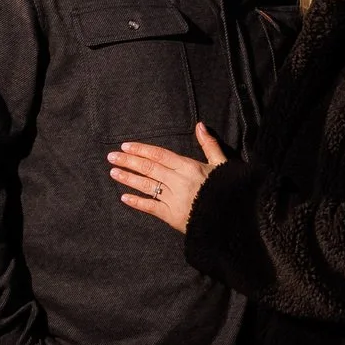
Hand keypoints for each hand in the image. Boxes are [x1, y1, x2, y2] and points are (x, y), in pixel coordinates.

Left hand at [109, 124, 227, 232]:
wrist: (233, 219)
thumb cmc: (229, 189)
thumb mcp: (222, 164)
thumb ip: (209, 145)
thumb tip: (200, 125)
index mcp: (189, 167)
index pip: (159, 155)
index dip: (141, 150)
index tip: (126, 146)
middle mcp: (179, 182)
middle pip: (149, 168)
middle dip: (129, 162)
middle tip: (111, 157)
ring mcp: (174, 199)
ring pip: (147, 186)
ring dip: (128, 179)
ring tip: (113, 173)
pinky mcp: (172, 217)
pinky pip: (151, 207)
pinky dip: (137, 202)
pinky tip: (124, 198)